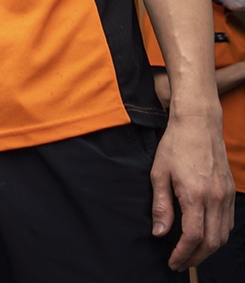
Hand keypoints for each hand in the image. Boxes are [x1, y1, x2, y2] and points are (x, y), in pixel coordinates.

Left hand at [151, 109, 234, 268]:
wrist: (198, 125)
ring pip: (223, 235)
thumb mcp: (158, 174)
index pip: (193, 236)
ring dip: (208, 250)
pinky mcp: (230, 192)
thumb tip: (160, 233)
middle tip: (180, 263)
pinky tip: (205, 237)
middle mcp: (215, 199)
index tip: (172, 262)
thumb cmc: (174, 146)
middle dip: (196, 257)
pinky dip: (218, 236)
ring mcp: (226, 196)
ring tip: (191, 254)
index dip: (183, 254)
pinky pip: (228, 222)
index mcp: (195, 195)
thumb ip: (161, 206)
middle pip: (212, 241)